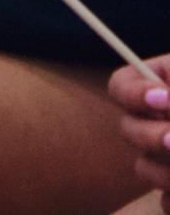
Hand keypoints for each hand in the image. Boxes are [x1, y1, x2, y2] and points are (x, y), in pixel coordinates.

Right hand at [109, 57, 169, 206]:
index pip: (120, 86)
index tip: (160, 99)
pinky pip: (165, 200)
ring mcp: (165, 158)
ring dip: (164, 171)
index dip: (133, 94)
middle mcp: (157, 122)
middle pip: (127, 129)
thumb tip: (159, 98)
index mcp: (160, 86)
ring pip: (143, 168)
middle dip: (151, 136)